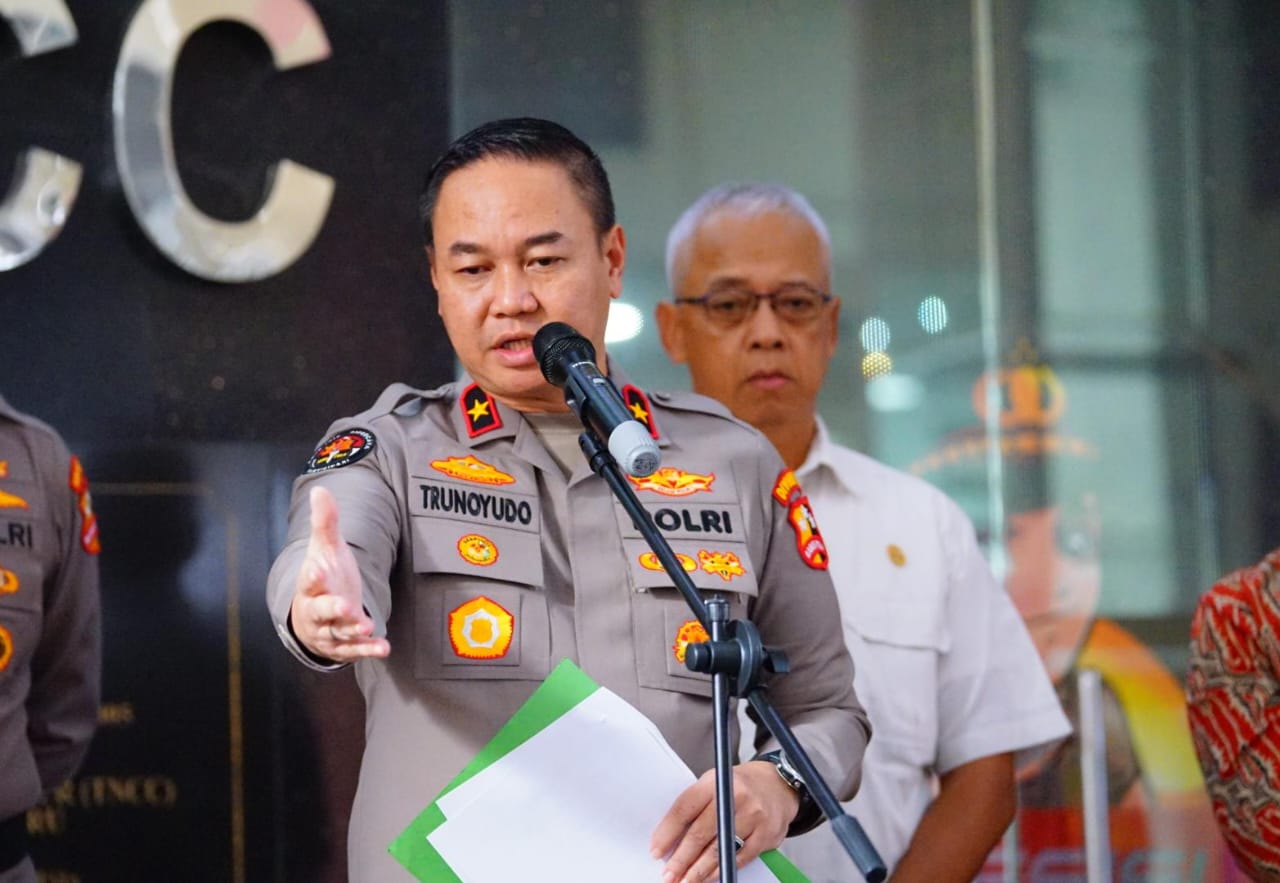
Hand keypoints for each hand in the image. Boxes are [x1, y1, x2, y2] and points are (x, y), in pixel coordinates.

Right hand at [289, 486, 389, 662]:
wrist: (313, 616)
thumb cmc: (323, 577)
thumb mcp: (325, 548)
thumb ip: (325, 522)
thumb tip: (320, 489)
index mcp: (311, 585)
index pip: (308, 581)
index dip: (312, 576)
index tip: (317, 570)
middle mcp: (317, 610)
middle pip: (321, 611)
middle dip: (332, 609)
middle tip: (345, 606)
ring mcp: (330, 630)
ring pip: (339, 633)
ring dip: (353, 631)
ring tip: (367, 625)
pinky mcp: (344, 645)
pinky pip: (355, 649)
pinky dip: (368, 649)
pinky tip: (383, 648)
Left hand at [650, 761, 798, 882]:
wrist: (778, 785)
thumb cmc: (740, 786)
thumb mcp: (714, 783)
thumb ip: (695, 806)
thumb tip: (670, 840)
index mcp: (715, 781)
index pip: (685, 809)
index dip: (668, 833)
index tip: (657, 851)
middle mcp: (734, 796)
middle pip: (700, 833)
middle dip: (681, 859)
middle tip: (669, 874)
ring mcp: (752, 816)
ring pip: (719, 849)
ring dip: (698, 870)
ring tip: (685, 881)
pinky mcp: (766, 834)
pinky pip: (739, 858)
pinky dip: (721, 870)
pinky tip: (708, 877)